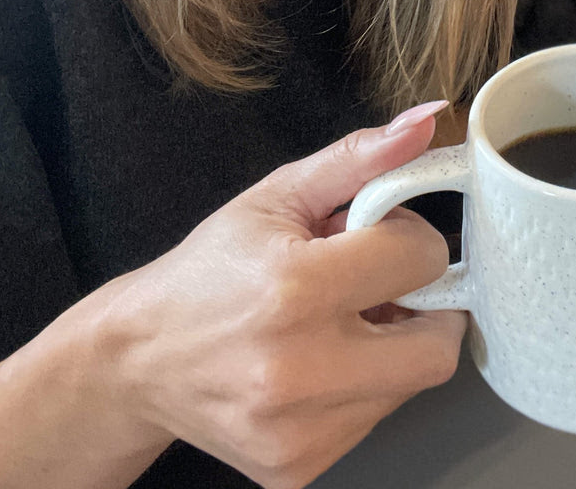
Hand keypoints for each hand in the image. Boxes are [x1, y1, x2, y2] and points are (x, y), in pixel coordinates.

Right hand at [107, 101, 465, 488]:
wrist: (138, 360)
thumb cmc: (212, 268)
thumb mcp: (278, 196)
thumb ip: (359, 157)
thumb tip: (429, 121)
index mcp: (295, 288)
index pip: (421, 260)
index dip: (410, 240)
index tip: (381, 237)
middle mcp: (300, 369)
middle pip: (437, 349)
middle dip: (428, 310)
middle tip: (386, 288)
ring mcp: (298, 430)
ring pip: (408, 387)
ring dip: (394, 348)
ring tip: (340, 323)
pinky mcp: (297, 467)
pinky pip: (373, 420)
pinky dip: (364, 388)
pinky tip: (321, 364)